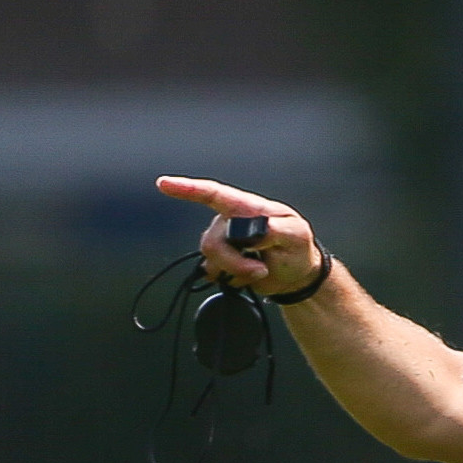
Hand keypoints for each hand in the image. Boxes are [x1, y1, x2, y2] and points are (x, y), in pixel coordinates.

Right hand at [155, 176, 322, 297]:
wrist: (296, 274)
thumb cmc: (298, 248)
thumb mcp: (296, 236)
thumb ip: (274, 231)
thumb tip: (251, 232)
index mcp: (248, 208)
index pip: (214, 194)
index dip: (188, 189)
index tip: (163, 184)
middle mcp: (229, 221)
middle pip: (213, 240)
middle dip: (235, 261)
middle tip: (261, 269)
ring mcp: (223, 241)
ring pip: (211, 258)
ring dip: (237, 270)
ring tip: (260, 270)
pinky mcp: (221, 260)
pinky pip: (213, 271)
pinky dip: (232, 278)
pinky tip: (247, 275)